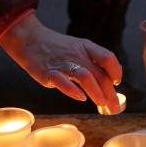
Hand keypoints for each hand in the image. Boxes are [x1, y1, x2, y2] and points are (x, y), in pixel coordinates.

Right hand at [0, 14, 121, 112]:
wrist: (28, 38)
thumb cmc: (56, 48)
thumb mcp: (78, 48)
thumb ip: (92, 62)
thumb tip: (110, 81)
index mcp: (86, 47)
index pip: (108, 58)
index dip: (116, 71)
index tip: (117, 83)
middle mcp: (77, 55)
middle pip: (100, 74)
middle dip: (110, 93)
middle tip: (115, 107)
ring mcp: (63, 64)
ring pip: (85, 77)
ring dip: (96, 92)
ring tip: (102, 104)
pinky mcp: (48, 73)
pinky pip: (63, 82)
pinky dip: (73, 91)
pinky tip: (81, 98)